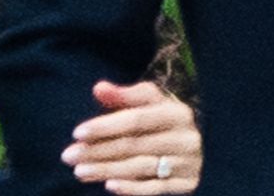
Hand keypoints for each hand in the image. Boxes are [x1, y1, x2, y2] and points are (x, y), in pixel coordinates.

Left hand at [60, 80, 201, 193]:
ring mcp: (188, 163)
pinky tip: (109, 186)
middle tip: (69, 155)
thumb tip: (98, 88)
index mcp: (176, 113)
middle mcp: (185, 138)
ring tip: (79, 171)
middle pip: (134, 145)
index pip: (135, 119)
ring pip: (141, 167)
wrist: (204, 146)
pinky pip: (156, 189)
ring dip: (107, 170)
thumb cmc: (165, 120)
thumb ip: (124, 96)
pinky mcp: (187, 185)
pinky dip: (132, 189)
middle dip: (98, 151)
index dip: (105, 125)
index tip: (77, 132)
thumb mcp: (150, 102)